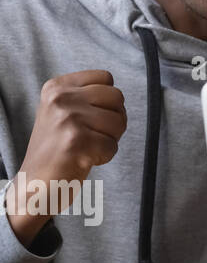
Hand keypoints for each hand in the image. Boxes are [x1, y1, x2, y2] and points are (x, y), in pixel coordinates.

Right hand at [6, 70, 125, 247]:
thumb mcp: (62, 111)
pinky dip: (103, 157)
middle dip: (113, 119)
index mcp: (56, 87)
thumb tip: (118, 93)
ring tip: (84, 147)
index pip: (106, 77)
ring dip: (109, 139)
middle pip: (117, 97)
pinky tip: (82, 160)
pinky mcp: (76, 142)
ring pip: (119, 122)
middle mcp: (60, 98)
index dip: (107, 100)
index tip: (88, 117)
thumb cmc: (56, 149)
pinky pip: (113, 146)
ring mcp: (68, 119)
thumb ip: (86, 96)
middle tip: (90, 135)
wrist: (33, 185)